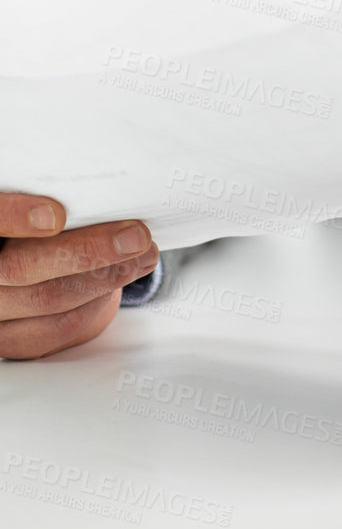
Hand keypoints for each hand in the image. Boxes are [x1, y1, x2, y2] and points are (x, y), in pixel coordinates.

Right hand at [0, 194, 159, 359]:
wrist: (33, 264)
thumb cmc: (41, 223)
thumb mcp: (38, 201)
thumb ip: (50, 196)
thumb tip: (101, 189)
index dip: (14, 217)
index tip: (56, 216)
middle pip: (22, 267)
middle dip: (87, 251)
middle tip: (134, 236)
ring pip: (47, 298)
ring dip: (106, 276)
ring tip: (142, 256)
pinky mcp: (11, 339)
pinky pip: (58, 327)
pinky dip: (95, 303)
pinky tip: (118, 281)